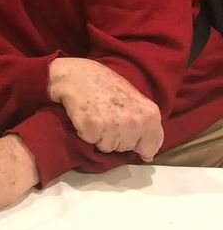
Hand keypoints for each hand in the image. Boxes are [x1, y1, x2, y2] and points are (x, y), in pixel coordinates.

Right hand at [48, 57, 162, 161]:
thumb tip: (148, 154)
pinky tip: (87, 116)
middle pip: (126, 148)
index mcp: (150, 114)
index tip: (128, 134)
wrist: (78, 74)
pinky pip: (92, 142)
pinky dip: (87, 133)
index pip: (151, 147)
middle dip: (117, 137)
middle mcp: (134, 121)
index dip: (138, 144)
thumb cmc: (105, 85)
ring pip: (108, 148)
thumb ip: (145, 125)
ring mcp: (114, 125)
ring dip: (101, 136)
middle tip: (108, 115)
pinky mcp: (93, 127)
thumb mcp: (135, 101)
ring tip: (97, 114)